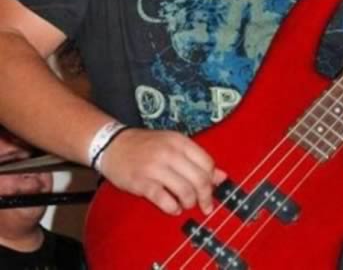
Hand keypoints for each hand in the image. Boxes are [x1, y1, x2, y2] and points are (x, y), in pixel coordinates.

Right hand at [99, 128, 225, 215]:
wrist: (113, 144)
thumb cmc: (145, 146)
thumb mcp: (172, 144)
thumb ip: (195, 159)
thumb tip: (221, 176)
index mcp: (179, 141)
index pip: (207, 162)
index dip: (212, 179)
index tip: (211, 188)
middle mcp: (169, 152)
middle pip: (199, 179)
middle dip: (205, 197)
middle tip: (204, 205)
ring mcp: (155, 167)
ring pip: (185, 191)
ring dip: (189, 203)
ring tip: (185, 204)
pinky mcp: (142, 182)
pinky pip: (164, 200)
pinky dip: (172, 208)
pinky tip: (172, 208)